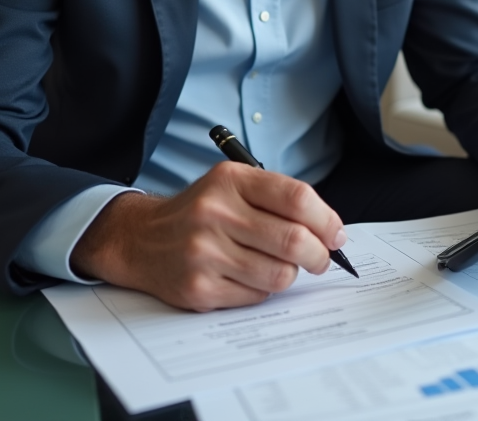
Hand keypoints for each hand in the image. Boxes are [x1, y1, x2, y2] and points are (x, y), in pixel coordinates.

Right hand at [70, 161, 347, 311]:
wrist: (140, 239)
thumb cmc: (199, 212)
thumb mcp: (232, 186)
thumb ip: (278, 200)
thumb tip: (331, 232)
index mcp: (229, 180)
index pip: (296, 198)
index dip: (327, 220)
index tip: (336, 235)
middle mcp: (215, 213)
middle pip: (294, 240)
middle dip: (319, 255)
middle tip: (321, 259)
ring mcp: (205, 252)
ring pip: (279, 274)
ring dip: (290, 275)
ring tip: (279, 266)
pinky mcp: (199, 288)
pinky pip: (256, 296)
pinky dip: (262, 290)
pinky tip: (248, 277)